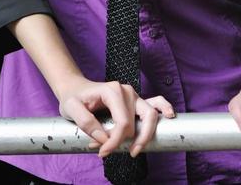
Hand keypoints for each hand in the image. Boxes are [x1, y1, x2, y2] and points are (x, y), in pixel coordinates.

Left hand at [55, 79, 174, 157]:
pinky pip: (156, 103)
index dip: (116, 141)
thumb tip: (105, 139)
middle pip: (139, 121)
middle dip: (129, 141)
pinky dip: (164, 109)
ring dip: (147, 135)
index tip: (103, 152)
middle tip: (112, 152)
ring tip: (136, 150)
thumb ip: (87, 123)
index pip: (123, 122)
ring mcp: (134, 96)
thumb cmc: (73, 97)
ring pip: (151, 115)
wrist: (74, 88)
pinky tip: (169, 116)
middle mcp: (127, 91)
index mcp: (112, 91)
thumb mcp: (71, 108)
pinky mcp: (136, 102)